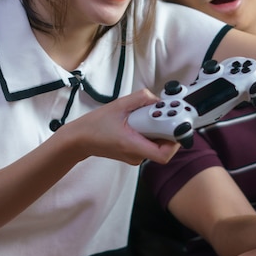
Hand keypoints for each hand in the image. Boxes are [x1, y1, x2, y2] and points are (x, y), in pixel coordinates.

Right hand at [66, 89, 180, 164]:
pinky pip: (148, 143)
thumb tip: (157, 99)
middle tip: (165, 112)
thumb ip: (140, 99)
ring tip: (149, 115)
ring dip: (158, 129)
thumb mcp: (118, 105)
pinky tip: (142, 121)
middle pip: (163, 146)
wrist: (80, 139)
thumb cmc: (95, 125)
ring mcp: (135, 156)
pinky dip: (150, 131)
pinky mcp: (133, 153)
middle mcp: (136, 155)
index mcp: (132, 145)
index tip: (175, 124)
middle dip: (167, 129)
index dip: (175, 141)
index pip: (164, 154)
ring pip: (156, 144)